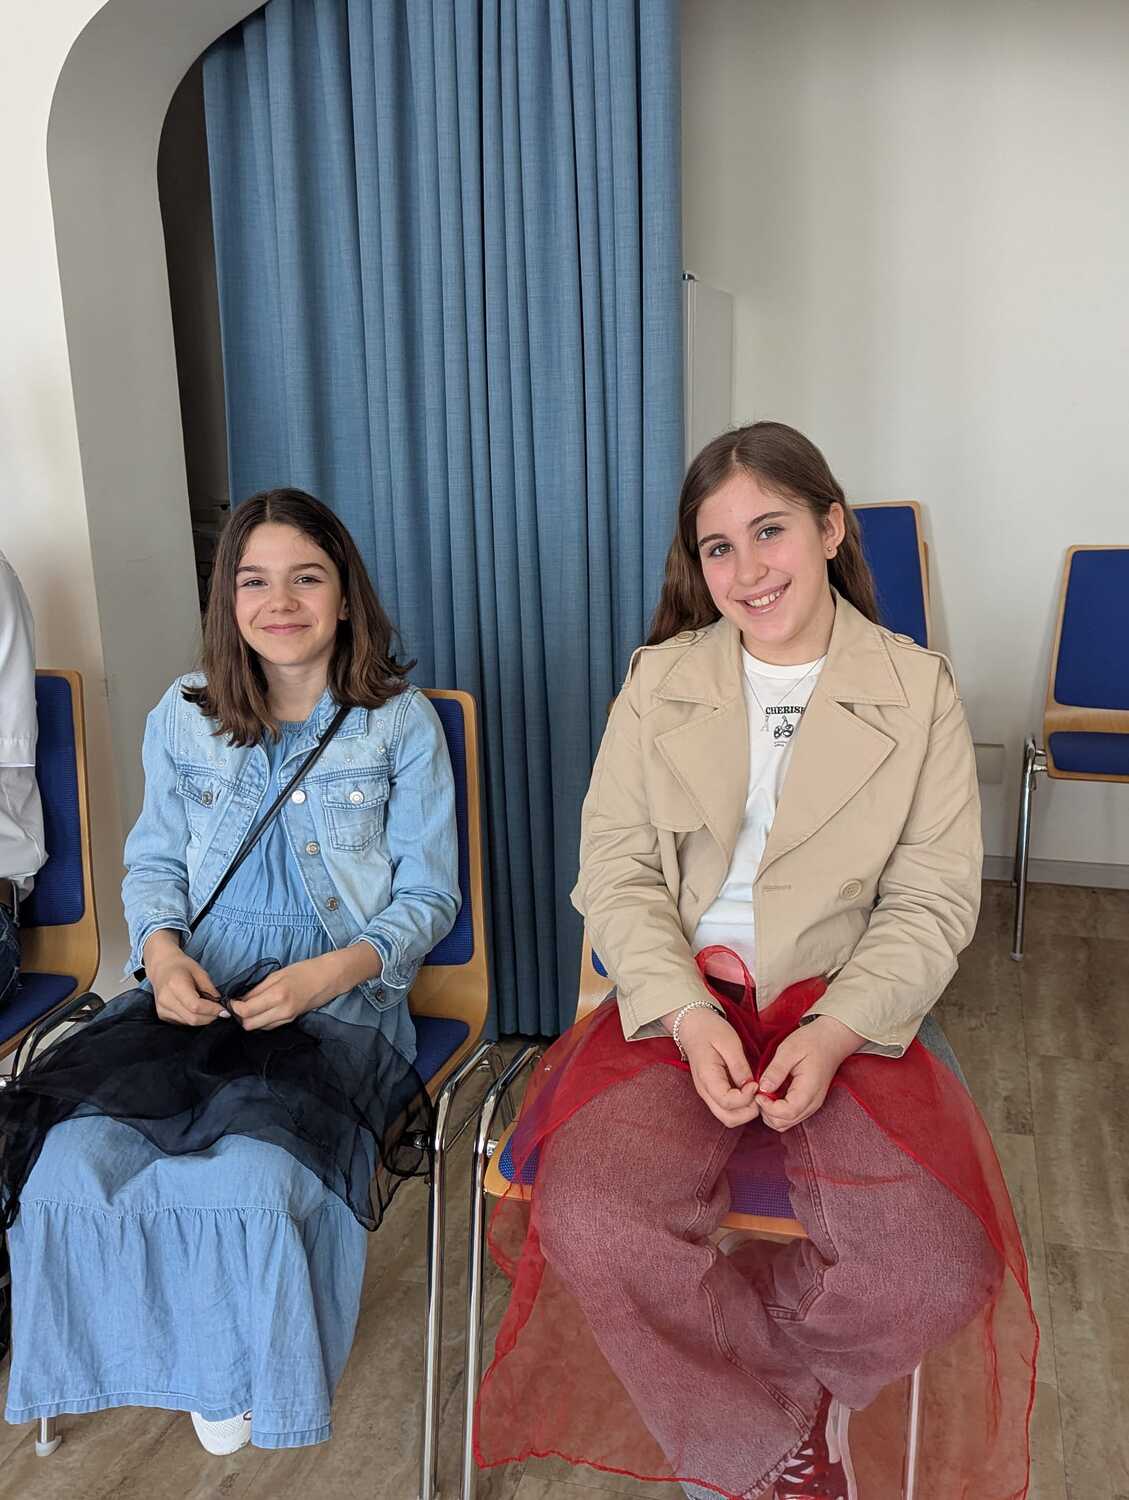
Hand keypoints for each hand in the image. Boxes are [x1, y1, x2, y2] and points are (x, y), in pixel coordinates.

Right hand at [150, 952, 222, 1026]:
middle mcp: (166, 1000)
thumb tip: (220, 1004)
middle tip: (220, 1012)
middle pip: (192, 1018)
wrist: (161, 967)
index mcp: (175, 985)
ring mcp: (162, 1009)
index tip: (224, 1011)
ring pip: (189, 1023)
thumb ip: (210, 988)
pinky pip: (183, 1022)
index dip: (212, 1011)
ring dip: (203, 1019)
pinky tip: (197, 1010)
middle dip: (210, 1017)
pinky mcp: (162, 1015)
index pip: (195, 1006)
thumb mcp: (199, 971)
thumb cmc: (181, 966)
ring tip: (209, 1008)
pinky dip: (194, 1018)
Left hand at [229, 956, 337, 1031]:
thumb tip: (241, 1000)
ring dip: (251, 1019)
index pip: (246, 1011)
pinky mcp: (291, 1021)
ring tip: (251, 1006)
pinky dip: (262, 1020)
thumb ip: (257, 989)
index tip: (232, 1000)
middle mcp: (282, 1011)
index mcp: (277, 995)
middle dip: (241, 1017)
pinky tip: (263, 1009)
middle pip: (249, 1025)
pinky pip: (269, 1026)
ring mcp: (287, 1018)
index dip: (234, 1008)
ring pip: (258, 1028)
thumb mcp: (277, 975)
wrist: (329, 978)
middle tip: (239, 1005)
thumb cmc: (304, 971)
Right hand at [673, 1007, 759, 1127]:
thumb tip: (752, 1086)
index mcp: (707, 1077)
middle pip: (729, 1118)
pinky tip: (749, 1091)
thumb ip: (740, 1066)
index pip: (728, 1103)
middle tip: (758, 1092)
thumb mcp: (729, 1042)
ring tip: (755, 1091)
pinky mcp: (713, 1092)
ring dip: (746, 1111)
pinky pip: (727, 1109)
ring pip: (728, 1117)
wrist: (693, 1025)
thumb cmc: (710, 1030)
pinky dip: (741, 1107)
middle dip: (749, 1111)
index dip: (747, 1098)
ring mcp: (708, 1094)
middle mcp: (705, 1091)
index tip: (756, 1083)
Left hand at [756, 1015, 864, 1131]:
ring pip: (786, 1122)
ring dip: (771, 1113)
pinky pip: (790, 1115)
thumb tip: (763, 1089)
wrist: (831, 1040)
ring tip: (764, 1092)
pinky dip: (777, 1110)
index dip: (767, 1107)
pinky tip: (772, 1093)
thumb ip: (776, 1070)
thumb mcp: (789, 1050)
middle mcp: (812, 1103)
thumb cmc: (811, 1041)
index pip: (786, 1113)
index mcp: (809, 1090)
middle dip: (766, 1112)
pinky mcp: (808, 1102)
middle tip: (758, 1092)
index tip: (757, 1092)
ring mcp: (811, 1104)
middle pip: (784, 1123)